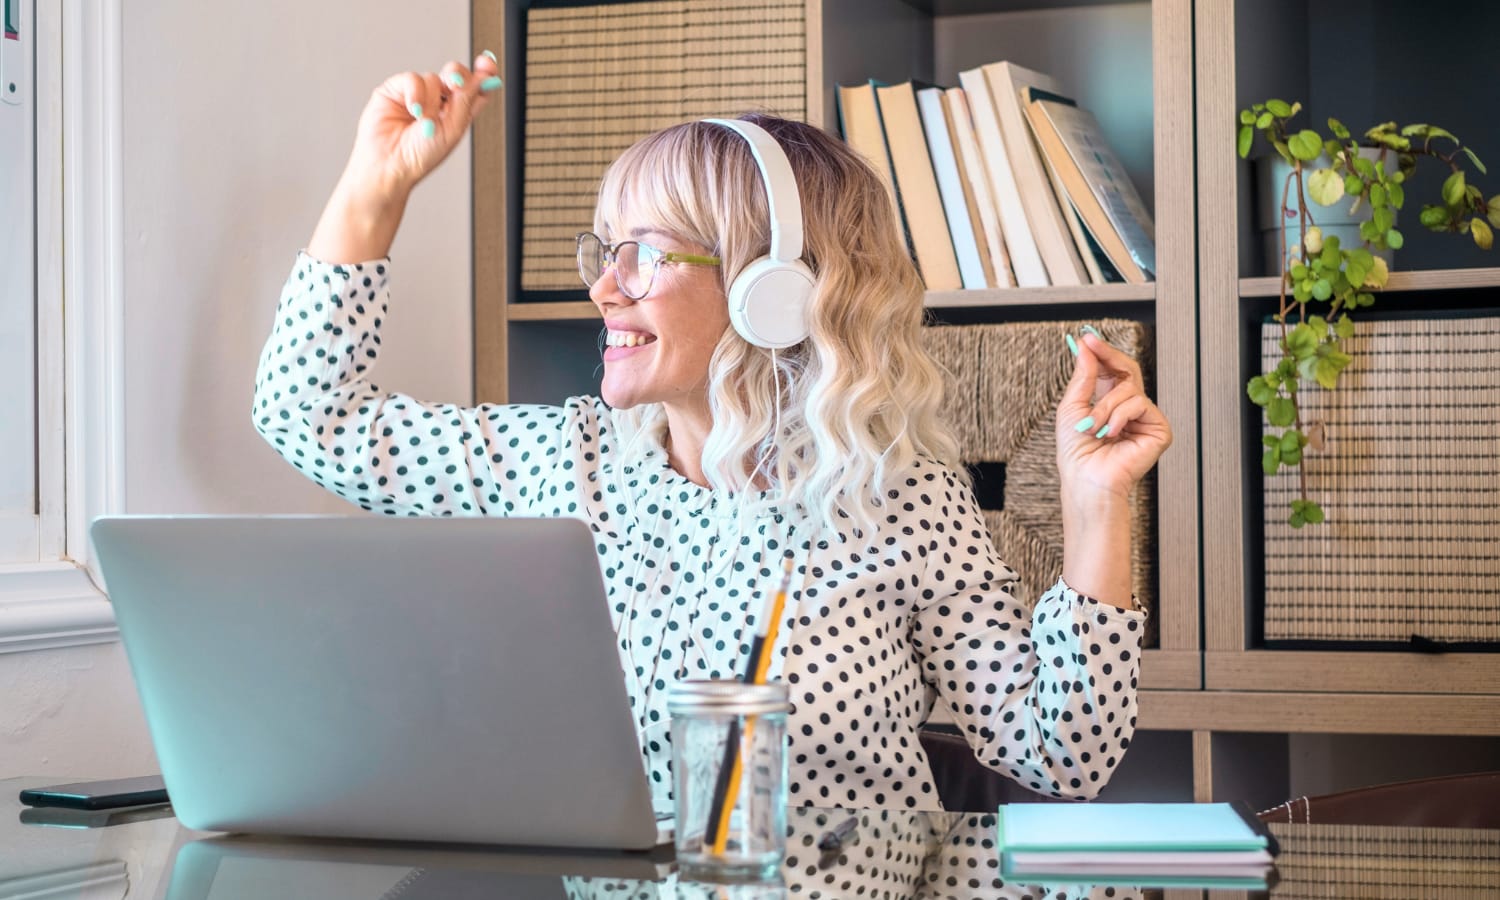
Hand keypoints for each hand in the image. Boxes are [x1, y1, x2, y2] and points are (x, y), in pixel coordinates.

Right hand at [307, 53, 500, 263]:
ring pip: (434, 78)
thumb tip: (486, 77)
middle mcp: (439, 101)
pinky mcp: (396, 89)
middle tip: (456, 85)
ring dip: (431, 101)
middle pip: (456, 75)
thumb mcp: (453, 129)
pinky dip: (415, 94)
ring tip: (422, 122)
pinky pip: (412, 79)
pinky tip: (413, 110)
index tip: (487, 64)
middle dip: (458, 76)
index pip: (475, 87)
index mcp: (457, 112)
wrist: (390, 164)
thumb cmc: (421, 156)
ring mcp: (418, 94)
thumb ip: (467, 100)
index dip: (483, 73)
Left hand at [1055, 329, 1172, 501]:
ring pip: (1129, 389)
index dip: (1103, 353)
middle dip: (1108, 356)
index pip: (1113, 371)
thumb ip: (1084, 376)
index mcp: (1109, 404)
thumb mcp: (1072, 407)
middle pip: (1128, 370)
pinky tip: (1111, 434)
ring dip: (1104, 406)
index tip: (1088, 337)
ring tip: (1093, 427)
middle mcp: (1129, 410)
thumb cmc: (1076, 452)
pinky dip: (1120, 416)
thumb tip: (1086, 347)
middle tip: (1092, 344)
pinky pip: (1140, 404)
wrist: (1085, 478)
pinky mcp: (1158, 429)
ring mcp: (1145, 419)